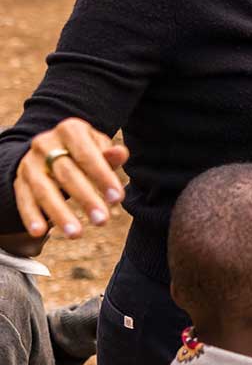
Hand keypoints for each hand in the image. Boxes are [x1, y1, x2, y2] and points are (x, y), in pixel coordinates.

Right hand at [13, 118, 127, 239]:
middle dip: (86, 199)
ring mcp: (29, 163)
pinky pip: (24, 200)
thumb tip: (120, 154)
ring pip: (44, 190)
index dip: (103, 177)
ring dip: (60, 214)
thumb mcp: (99, 146)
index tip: (118, 199)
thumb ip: (110, 154)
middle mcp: (45, 144)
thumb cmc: (84, 150)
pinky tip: (40, 233)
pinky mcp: (18, 181)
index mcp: (70, 130)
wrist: (51, 148)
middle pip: (66, 174)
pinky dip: (31, 217)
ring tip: (76, 234)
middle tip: (102, 221)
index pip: (87, 155)